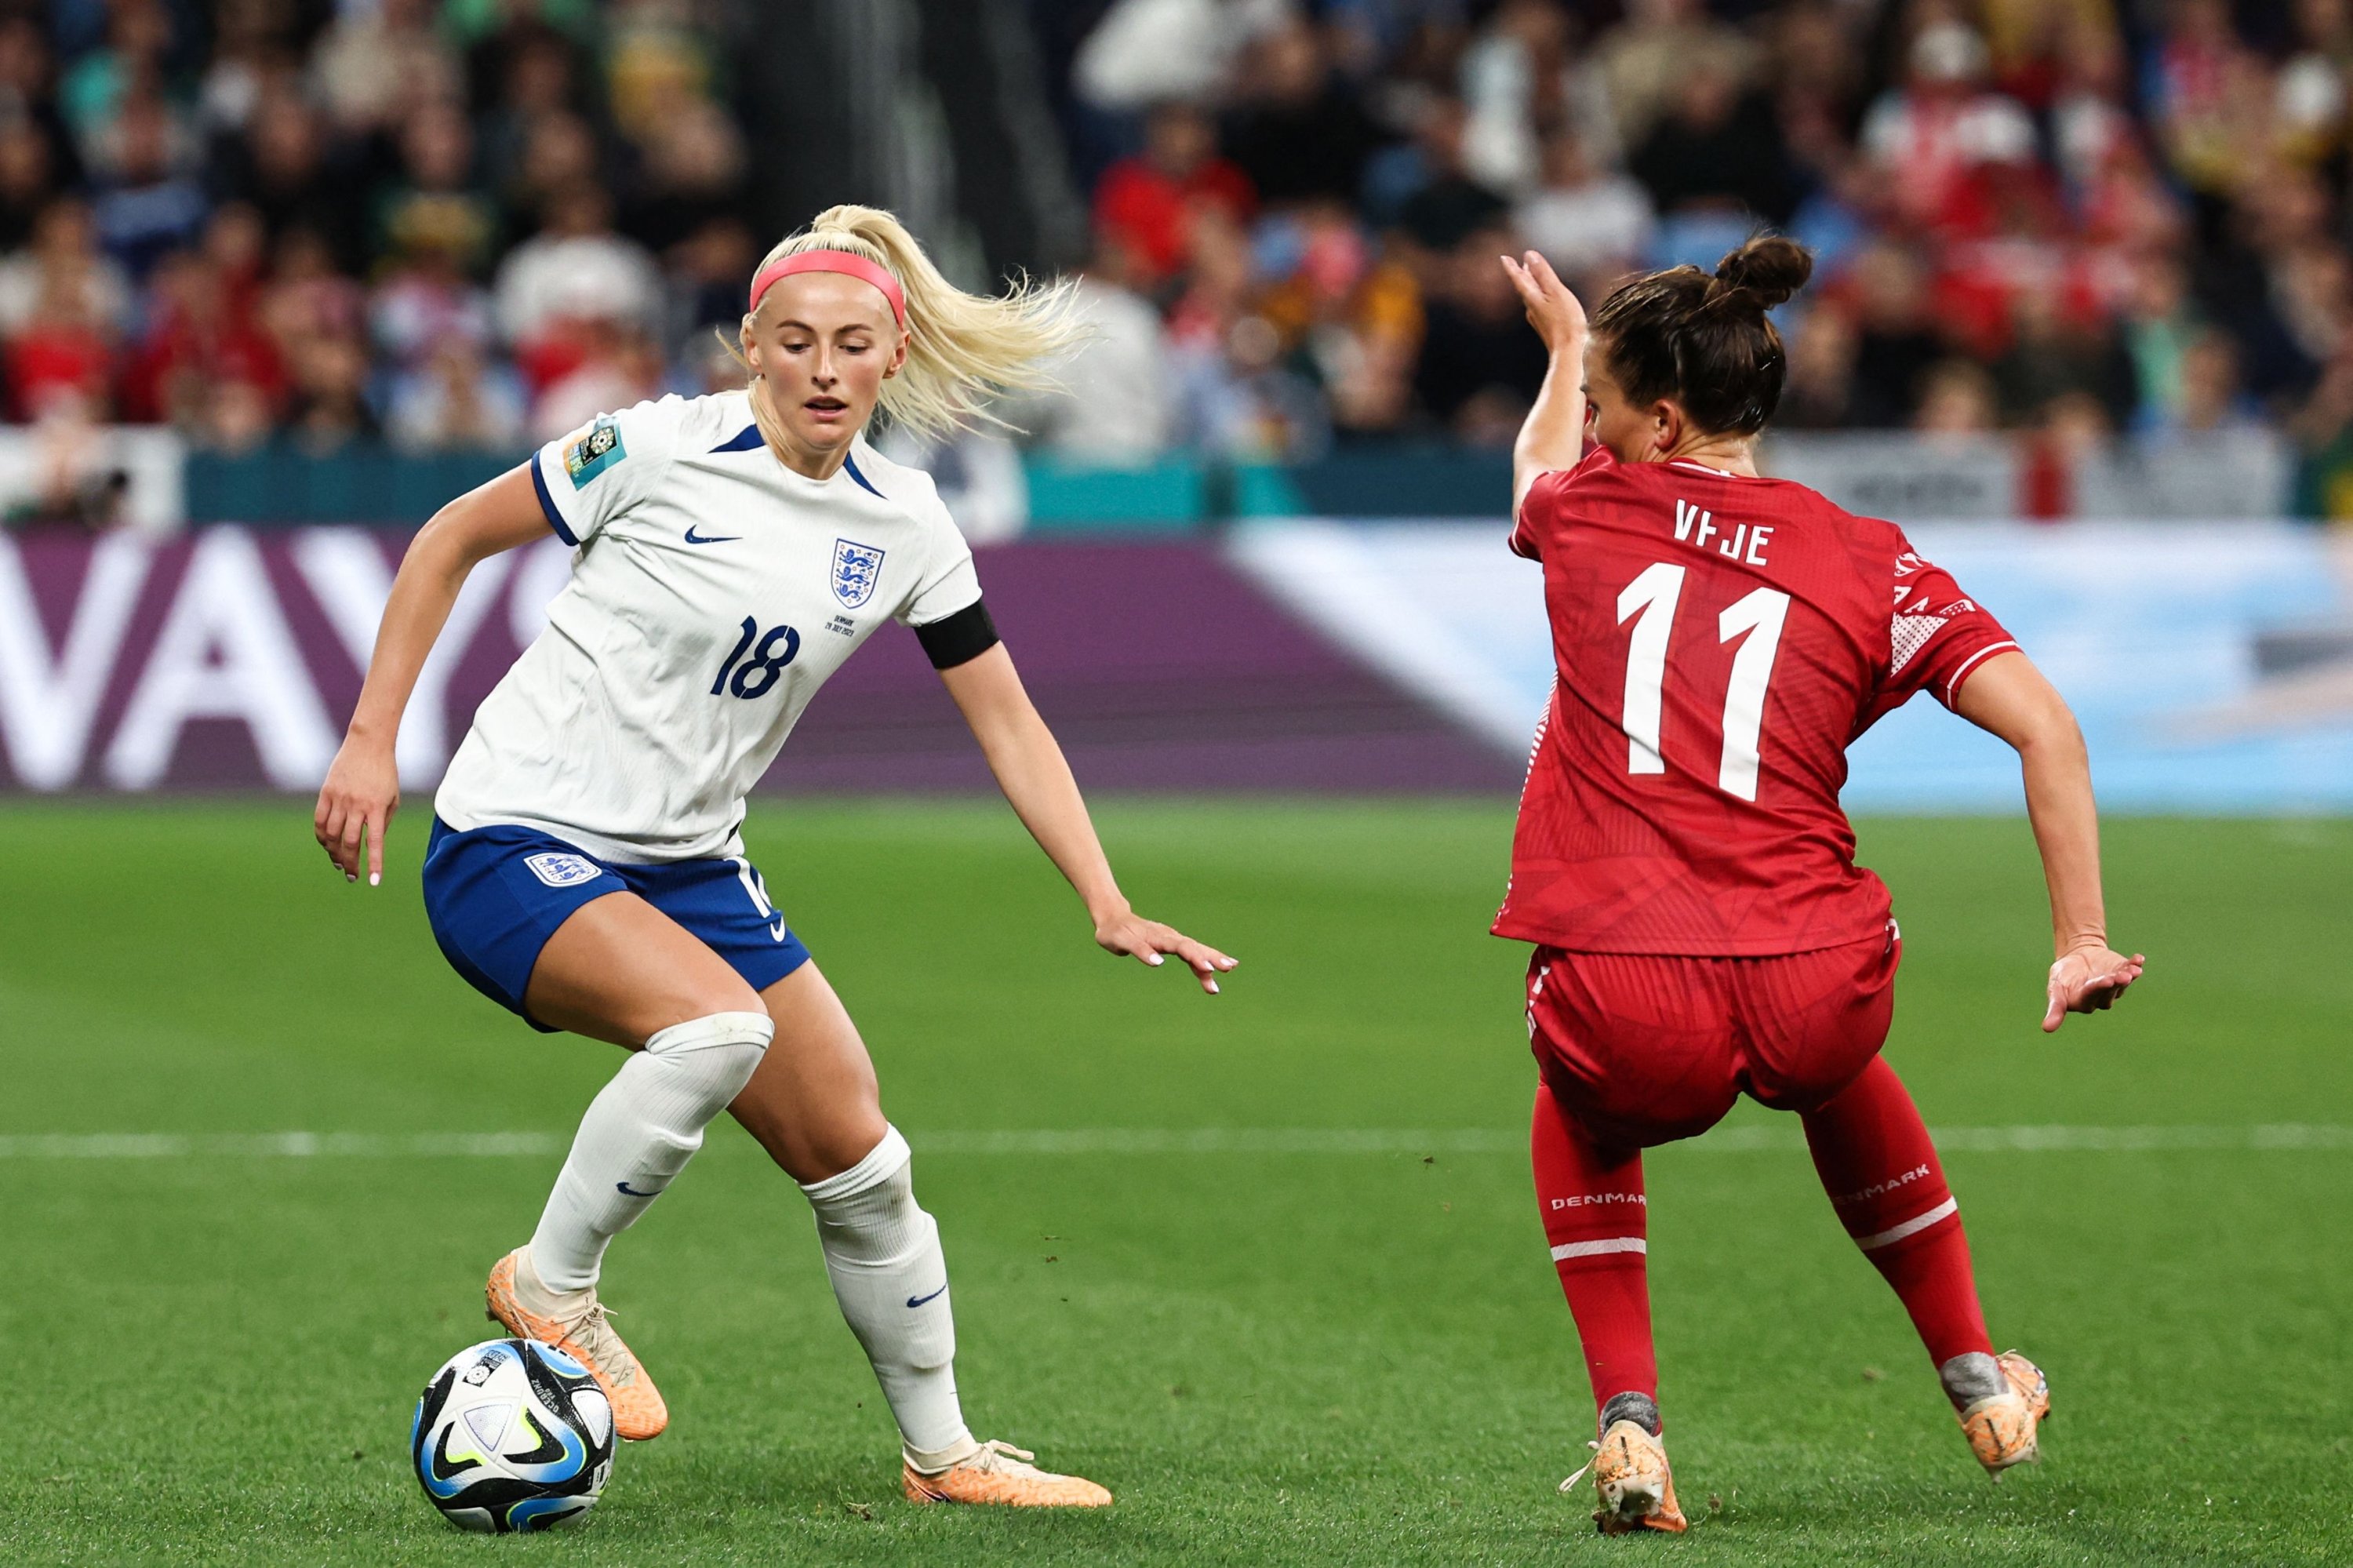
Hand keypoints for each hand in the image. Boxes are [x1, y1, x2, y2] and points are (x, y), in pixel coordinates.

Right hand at [314, 734, 398, 884]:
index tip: (372, 882)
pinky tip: (326, 845)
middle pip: (348, 843)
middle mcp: (357, 805)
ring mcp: (339, 798)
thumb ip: (382, 822)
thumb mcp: (393, 798)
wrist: (368, 744)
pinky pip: (319, 820)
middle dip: (350, 863)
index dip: (374, 864)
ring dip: (334, 852)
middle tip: (352, 876)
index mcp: (377, 807)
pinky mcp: (326, 792)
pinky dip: (322, 836)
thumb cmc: (385, 773)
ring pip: (331, 834)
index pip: (375, 842)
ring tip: (339, 862)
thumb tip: (370, 844)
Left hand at [1094, 906, 1237, 994]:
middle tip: (1229, 967)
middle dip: (1211, 957)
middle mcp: (1169, 937)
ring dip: (1211, 960)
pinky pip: (1190, 955)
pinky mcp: (1172, 945)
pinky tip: (1212, 973)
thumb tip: (1159, 963)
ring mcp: (1172, 940)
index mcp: (1158, 936)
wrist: (1113, 918)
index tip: (1208, 968)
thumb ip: (1140, 950)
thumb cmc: (1114, 932)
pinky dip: (1201, 964)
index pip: (1181, 947)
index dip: (1195, 957)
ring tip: (1230, 968)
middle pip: (1194, 947)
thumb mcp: (1121, 941)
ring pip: (1195, 950)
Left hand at [1500, 249, 1587, 355]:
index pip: (1519, 278)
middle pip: (1525, 287)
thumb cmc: (1565, 321)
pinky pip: (1538, 305)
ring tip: (1532, 276)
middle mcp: (1531, 308)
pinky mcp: (1545, 325)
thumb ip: (1543, 273)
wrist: (1568, 351)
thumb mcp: (1556, 291)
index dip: (1512, 267)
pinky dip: (1539, 296)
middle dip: (1523, 273)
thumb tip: (1529, 256)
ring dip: (1531, 284)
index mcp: (1532, 298)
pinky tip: (1544, 298)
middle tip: (1519, 263)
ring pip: (1531, 296)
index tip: (1504, 258)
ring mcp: (1538, 318)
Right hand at [2042, 943, 2143, 1031]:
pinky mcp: (2124, 973)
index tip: (2106, 980)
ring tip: (2133, 969)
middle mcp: (2103, 997)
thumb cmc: (2064, 974)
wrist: (2077, 955)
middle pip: (2110, 990)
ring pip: (2123, 983)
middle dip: (2115, 982)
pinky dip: (2136, 964)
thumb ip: (2055, 1007)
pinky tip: (2139, 958)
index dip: (2099, 987)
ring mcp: (2116, 985)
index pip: (2092, 995)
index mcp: (2084, 1002)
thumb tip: (2046, 1029)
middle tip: (2120, 976)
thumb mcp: (2055, 989)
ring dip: (2129, 975)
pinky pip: (2132, 970)